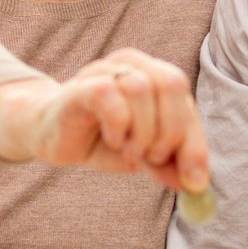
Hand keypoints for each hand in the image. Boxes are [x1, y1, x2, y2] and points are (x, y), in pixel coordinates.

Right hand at [0, 49, 209, 193]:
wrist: (50, 136)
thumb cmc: (101, 140)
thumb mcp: (142, 155)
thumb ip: (169, 162)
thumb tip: (196, 184)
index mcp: (155, 75)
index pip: (186, 100)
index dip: (194, 143)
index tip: (195, 182)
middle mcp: (133, 64)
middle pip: (171, 83)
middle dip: (169, 132)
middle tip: (152, 159)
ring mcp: (105, 70)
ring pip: (142, 88)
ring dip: (142, 132)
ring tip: (128, 150)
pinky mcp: (81, 85)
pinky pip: (110, 94)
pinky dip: (118, 125)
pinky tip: (112, 139)